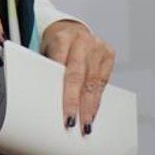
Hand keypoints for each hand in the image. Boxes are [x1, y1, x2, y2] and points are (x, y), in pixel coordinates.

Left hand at [41, 20, 115, 134]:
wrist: (70, 29)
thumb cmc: (55, 47)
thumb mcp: (45, 54)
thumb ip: (48, 73)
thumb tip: (46, 104)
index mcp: (62, 38)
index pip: (62, 69)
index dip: (63, 93)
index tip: (62, 111)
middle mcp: (82, 41)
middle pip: (79, 77)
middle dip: (77, 103)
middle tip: (72, 123)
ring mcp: (98, 46)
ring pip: (94, 81)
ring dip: (90, 106)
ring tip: (85, 125)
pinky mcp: (109, 53)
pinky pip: (104, 80)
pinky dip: (98, 98)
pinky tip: (93, 112)